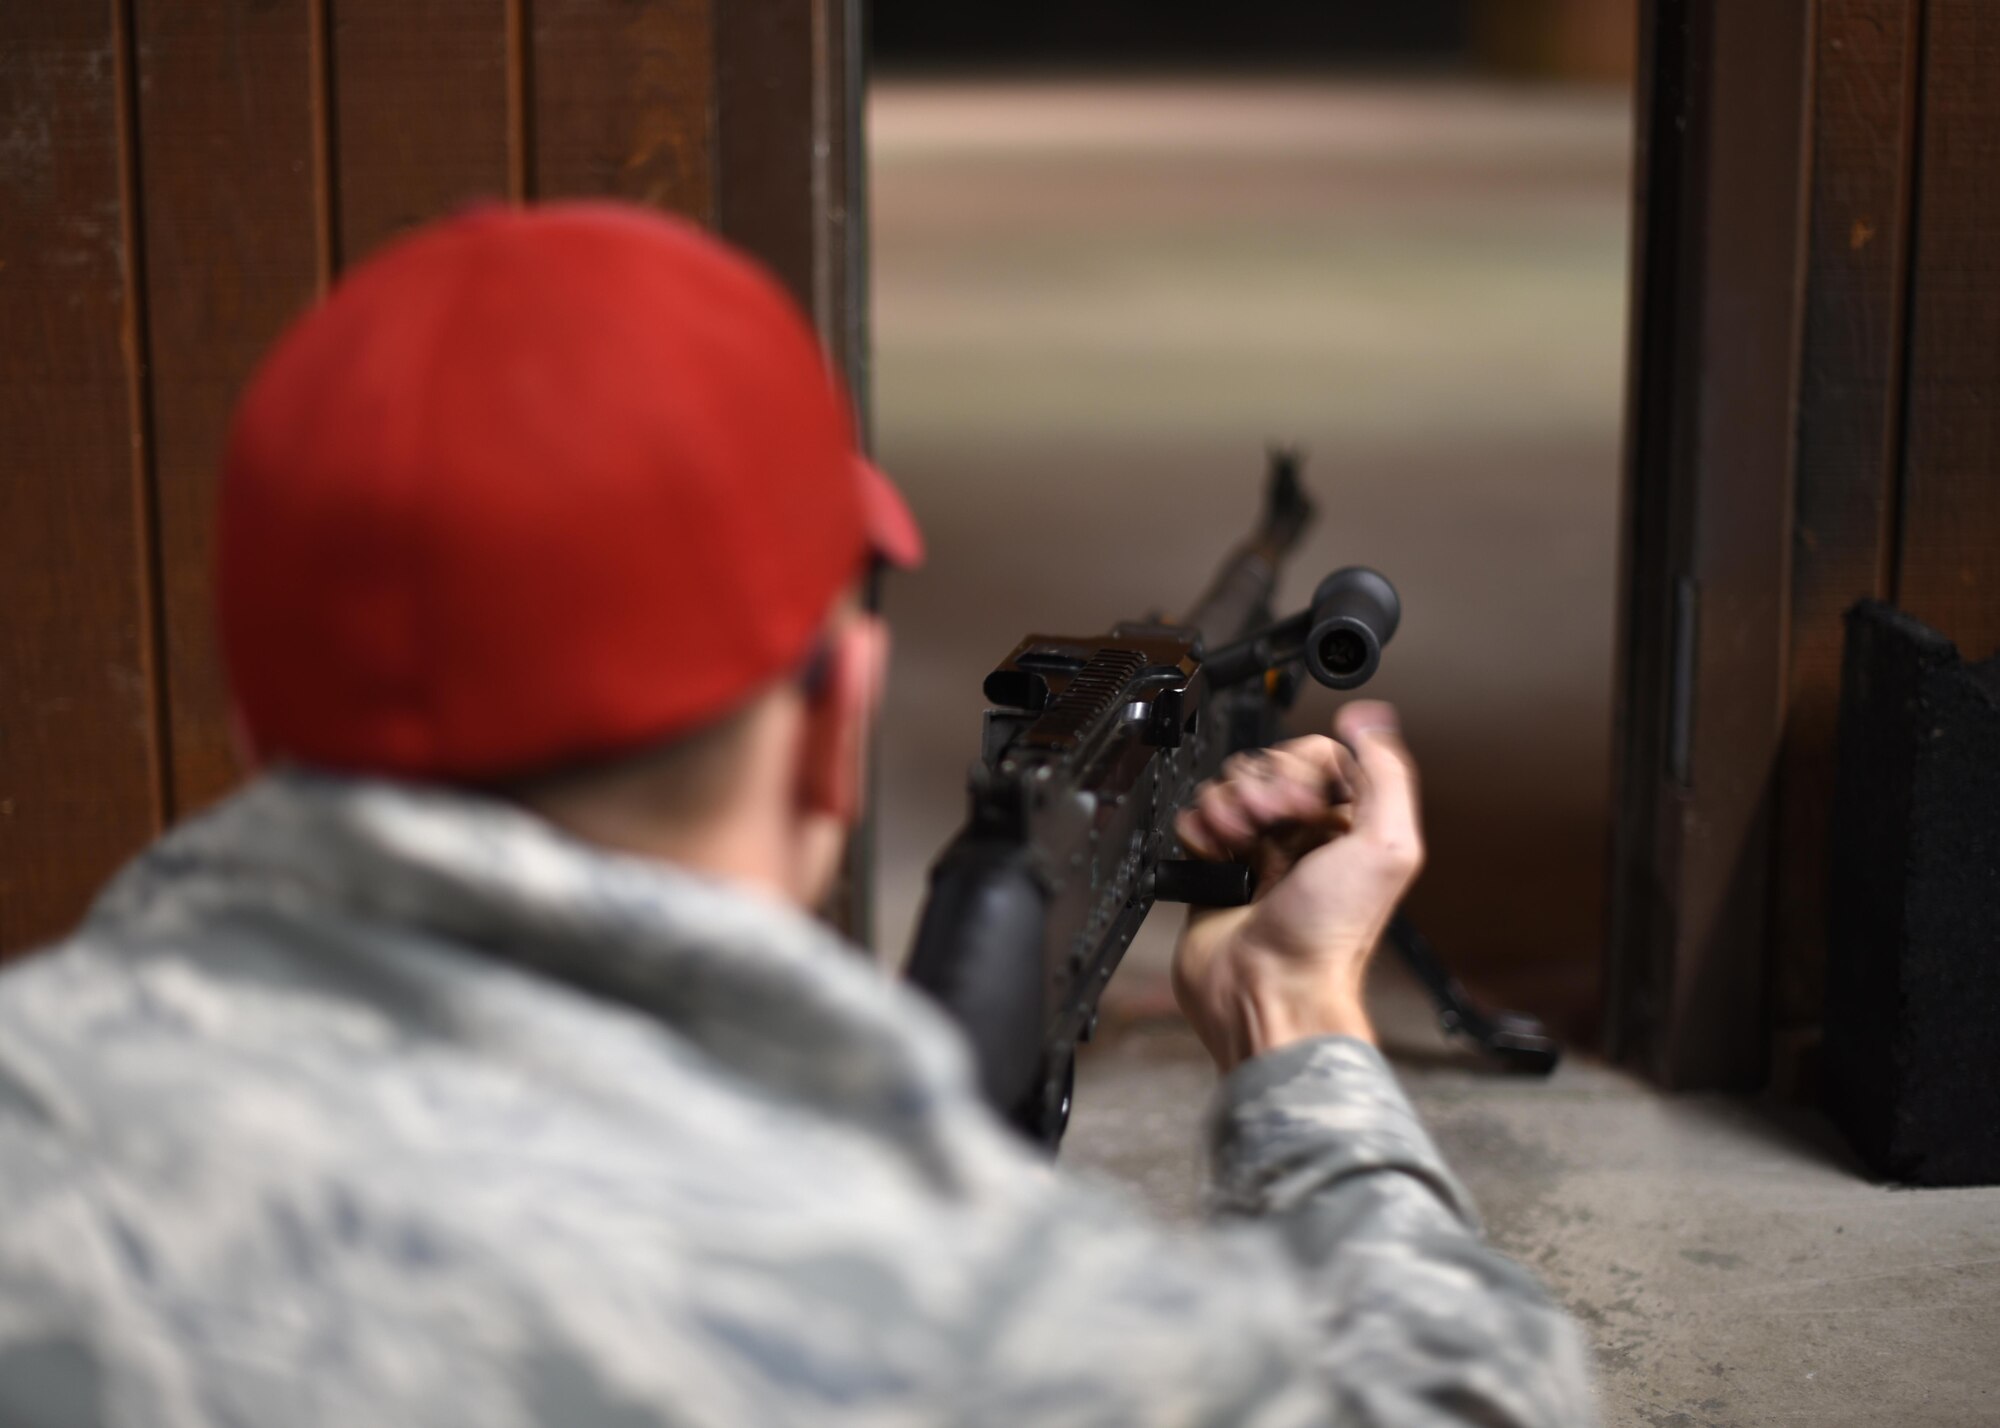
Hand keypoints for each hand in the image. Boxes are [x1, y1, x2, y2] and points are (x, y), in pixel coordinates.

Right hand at [1170, 701, 1423, 1070]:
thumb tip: (1368, 718)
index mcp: (1349, 825)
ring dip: (1226, 807)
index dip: (1298, 769)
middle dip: (1259, 788)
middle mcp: (1304, 837)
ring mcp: (1256, 853)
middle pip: (1266, 766)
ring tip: (1236, 844)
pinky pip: (1195, 821)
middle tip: (1265, 825)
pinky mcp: (1215, 872)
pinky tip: (1214, 854)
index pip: (1314, 755)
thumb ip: (1387, 774)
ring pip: (1227, 789)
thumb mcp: (1388, 848)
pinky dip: (1198, 830)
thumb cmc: (1329, 937)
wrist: (1268, 989)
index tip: (1299, 803)